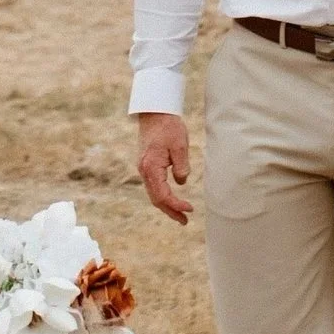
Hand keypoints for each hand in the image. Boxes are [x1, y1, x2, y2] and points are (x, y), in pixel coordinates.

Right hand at [137, 111, 190, 226]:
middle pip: (156, 199)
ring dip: (166, 205)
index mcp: (151, 168)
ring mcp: (143, 168)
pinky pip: (153, 186)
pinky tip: (171, 198)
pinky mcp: (146, 165)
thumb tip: (181, 182)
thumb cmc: (168, 127)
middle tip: (185, 221)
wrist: (154, 112)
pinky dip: (162, 195)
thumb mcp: (180, 146)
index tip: (190, 209)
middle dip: (170, 211)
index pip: (163, 195)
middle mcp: (144, 171)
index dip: (176, 205)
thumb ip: (182, 167)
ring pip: (153, 194)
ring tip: (181, 214)